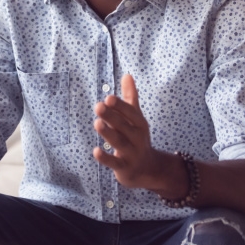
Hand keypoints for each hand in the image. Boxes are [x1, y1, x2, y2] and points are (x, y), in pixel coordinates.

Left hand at [92, 74, 163, 189]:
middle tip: (98, 106)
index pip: (131, 113)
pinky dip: (106, 158)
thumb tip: (127, 75)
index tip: (109, 97)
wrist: (148, 169)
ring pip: (119, 143)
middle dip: (112, 116)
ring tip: (97, 123)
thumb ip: (130, 97)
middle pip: (124, 126)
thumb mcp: (136, 118)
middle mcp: (138, 138)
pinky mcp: (124, 167)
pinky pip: (115, 163)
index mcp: (140, 124)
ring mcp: (132, 154)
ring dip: (108, 133)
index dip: (121, 106)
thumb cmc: (137, 138)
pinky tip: (95, 151)